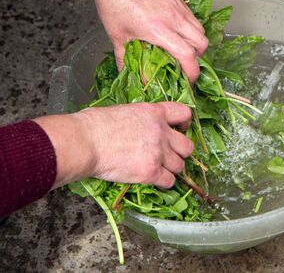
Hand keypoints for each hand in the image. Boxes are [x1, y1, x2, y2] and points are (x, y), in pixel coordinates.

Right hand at [34, 102, 193, 188]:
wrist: (85, 141)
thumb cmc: (95, 125)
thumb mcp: (125, 110)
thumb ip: (142, 119)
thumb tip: (142, 126)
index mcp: (155, 113)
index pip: (184, 113)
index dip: (185, 124)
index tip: (181, 129)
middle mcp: (161, 132)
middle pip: (187, 146)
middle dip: (180, 152)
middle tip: (170, 155)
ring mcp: (158, 153)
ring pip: (180, 166)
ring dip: (172, 169)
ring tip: (160, 170)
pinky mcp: (151, 172)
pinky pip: (169, 181)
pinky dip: (164, 183)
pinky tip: (154, 180)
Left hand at [86, 0, 207, 82]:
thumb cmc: (114, 2)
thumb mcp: (117, 36)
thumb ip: (125, 59)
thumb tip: (127, 74)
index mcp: (159, 30)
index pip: (187, 55)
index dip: (192, 72)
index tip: (188, 81)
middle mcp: (173, 18)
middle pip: (202, 43)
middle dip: (199, 58)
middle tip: (187, 65)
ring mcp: (178, 7)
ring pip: (200, 29)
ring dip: (196, 43)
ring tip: (184, 49)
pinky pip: (192, 17)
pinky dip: (190, 29)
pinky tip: (176, 32)